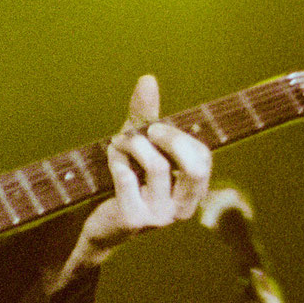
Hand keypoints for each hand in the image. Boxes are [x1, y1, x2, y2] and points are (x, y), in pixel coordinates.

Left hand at [46, 74, 212, 292]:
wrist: (101, 224)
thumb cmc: (127, 179)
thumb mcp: (138, 145)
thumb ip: (146, 114)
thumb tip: (148, 78)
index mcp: (193, 193)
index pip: (202, 157)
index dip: (179, 137)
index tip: (155, 128)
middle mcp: (183, 208)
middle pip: (194, 167)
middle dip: (170, 140)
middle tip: (147, 131)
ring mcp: (160, 217)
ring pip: (157, 167)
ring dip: (132, 145)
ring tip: (118, 143)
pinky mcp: (135, 219)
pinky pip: (128, 178)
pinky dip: (117, 161)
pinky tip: (111, 161)